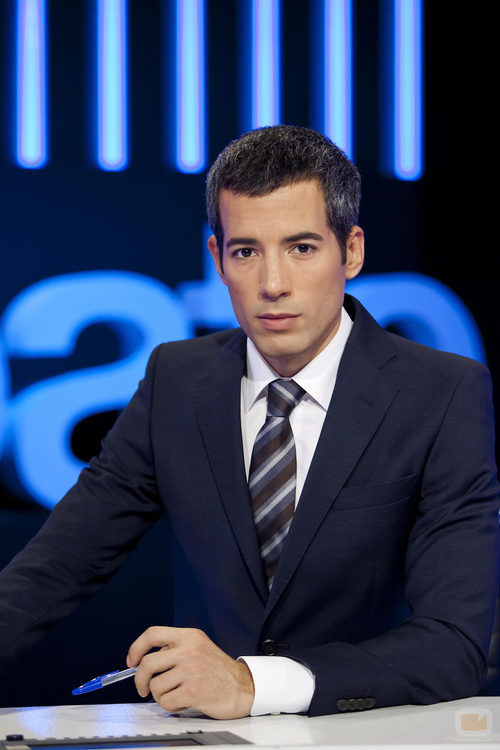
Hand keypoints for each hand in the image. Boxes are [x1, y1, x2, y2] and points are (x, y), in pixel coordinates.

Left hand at [126, 626, 254, 718]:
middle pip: (147, 663)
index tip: (131, 660)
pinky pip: (165, 702)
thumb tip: (143, 661)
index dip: (136, 647)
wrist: (243, 687)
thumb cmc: (218, 670)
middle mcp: (189, 650)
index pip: (153, 634)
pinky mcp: (193, 691)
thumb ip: (175, 648)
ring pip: (155, 686)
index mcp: (190, 636)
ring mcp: (191, 670)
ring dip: (160, 695)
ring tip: (174, 693)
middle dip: (139, 679)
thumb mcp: (199, 647)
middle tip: (143, 687)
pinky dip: (170, 706)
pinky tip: (182, 701)